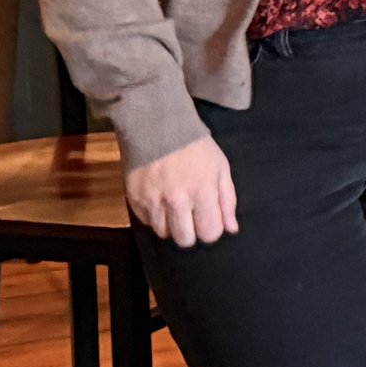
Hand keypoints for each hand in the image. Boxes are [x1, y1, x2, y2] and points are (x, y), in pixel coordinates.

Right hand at [125, 134, 239, 245]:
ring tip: (174, 207)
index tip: (209, 220)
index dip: (211, 229)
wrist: (157, 126)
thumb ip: (227, 201)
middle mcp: (177, 200)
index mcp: (202, 192)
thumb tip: (231, 229)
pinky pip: (146, 223)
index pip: (209, 233)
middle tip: (191, 216)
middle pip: (185, 240)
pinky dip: (154, 217)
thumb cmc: (195, 146)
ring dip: (171, 225)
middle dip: (191, 232)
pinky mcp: (134, 199)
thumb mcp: (220, 168)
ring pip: (164, 234)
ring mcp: (153, 201)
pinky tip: (160, 201)